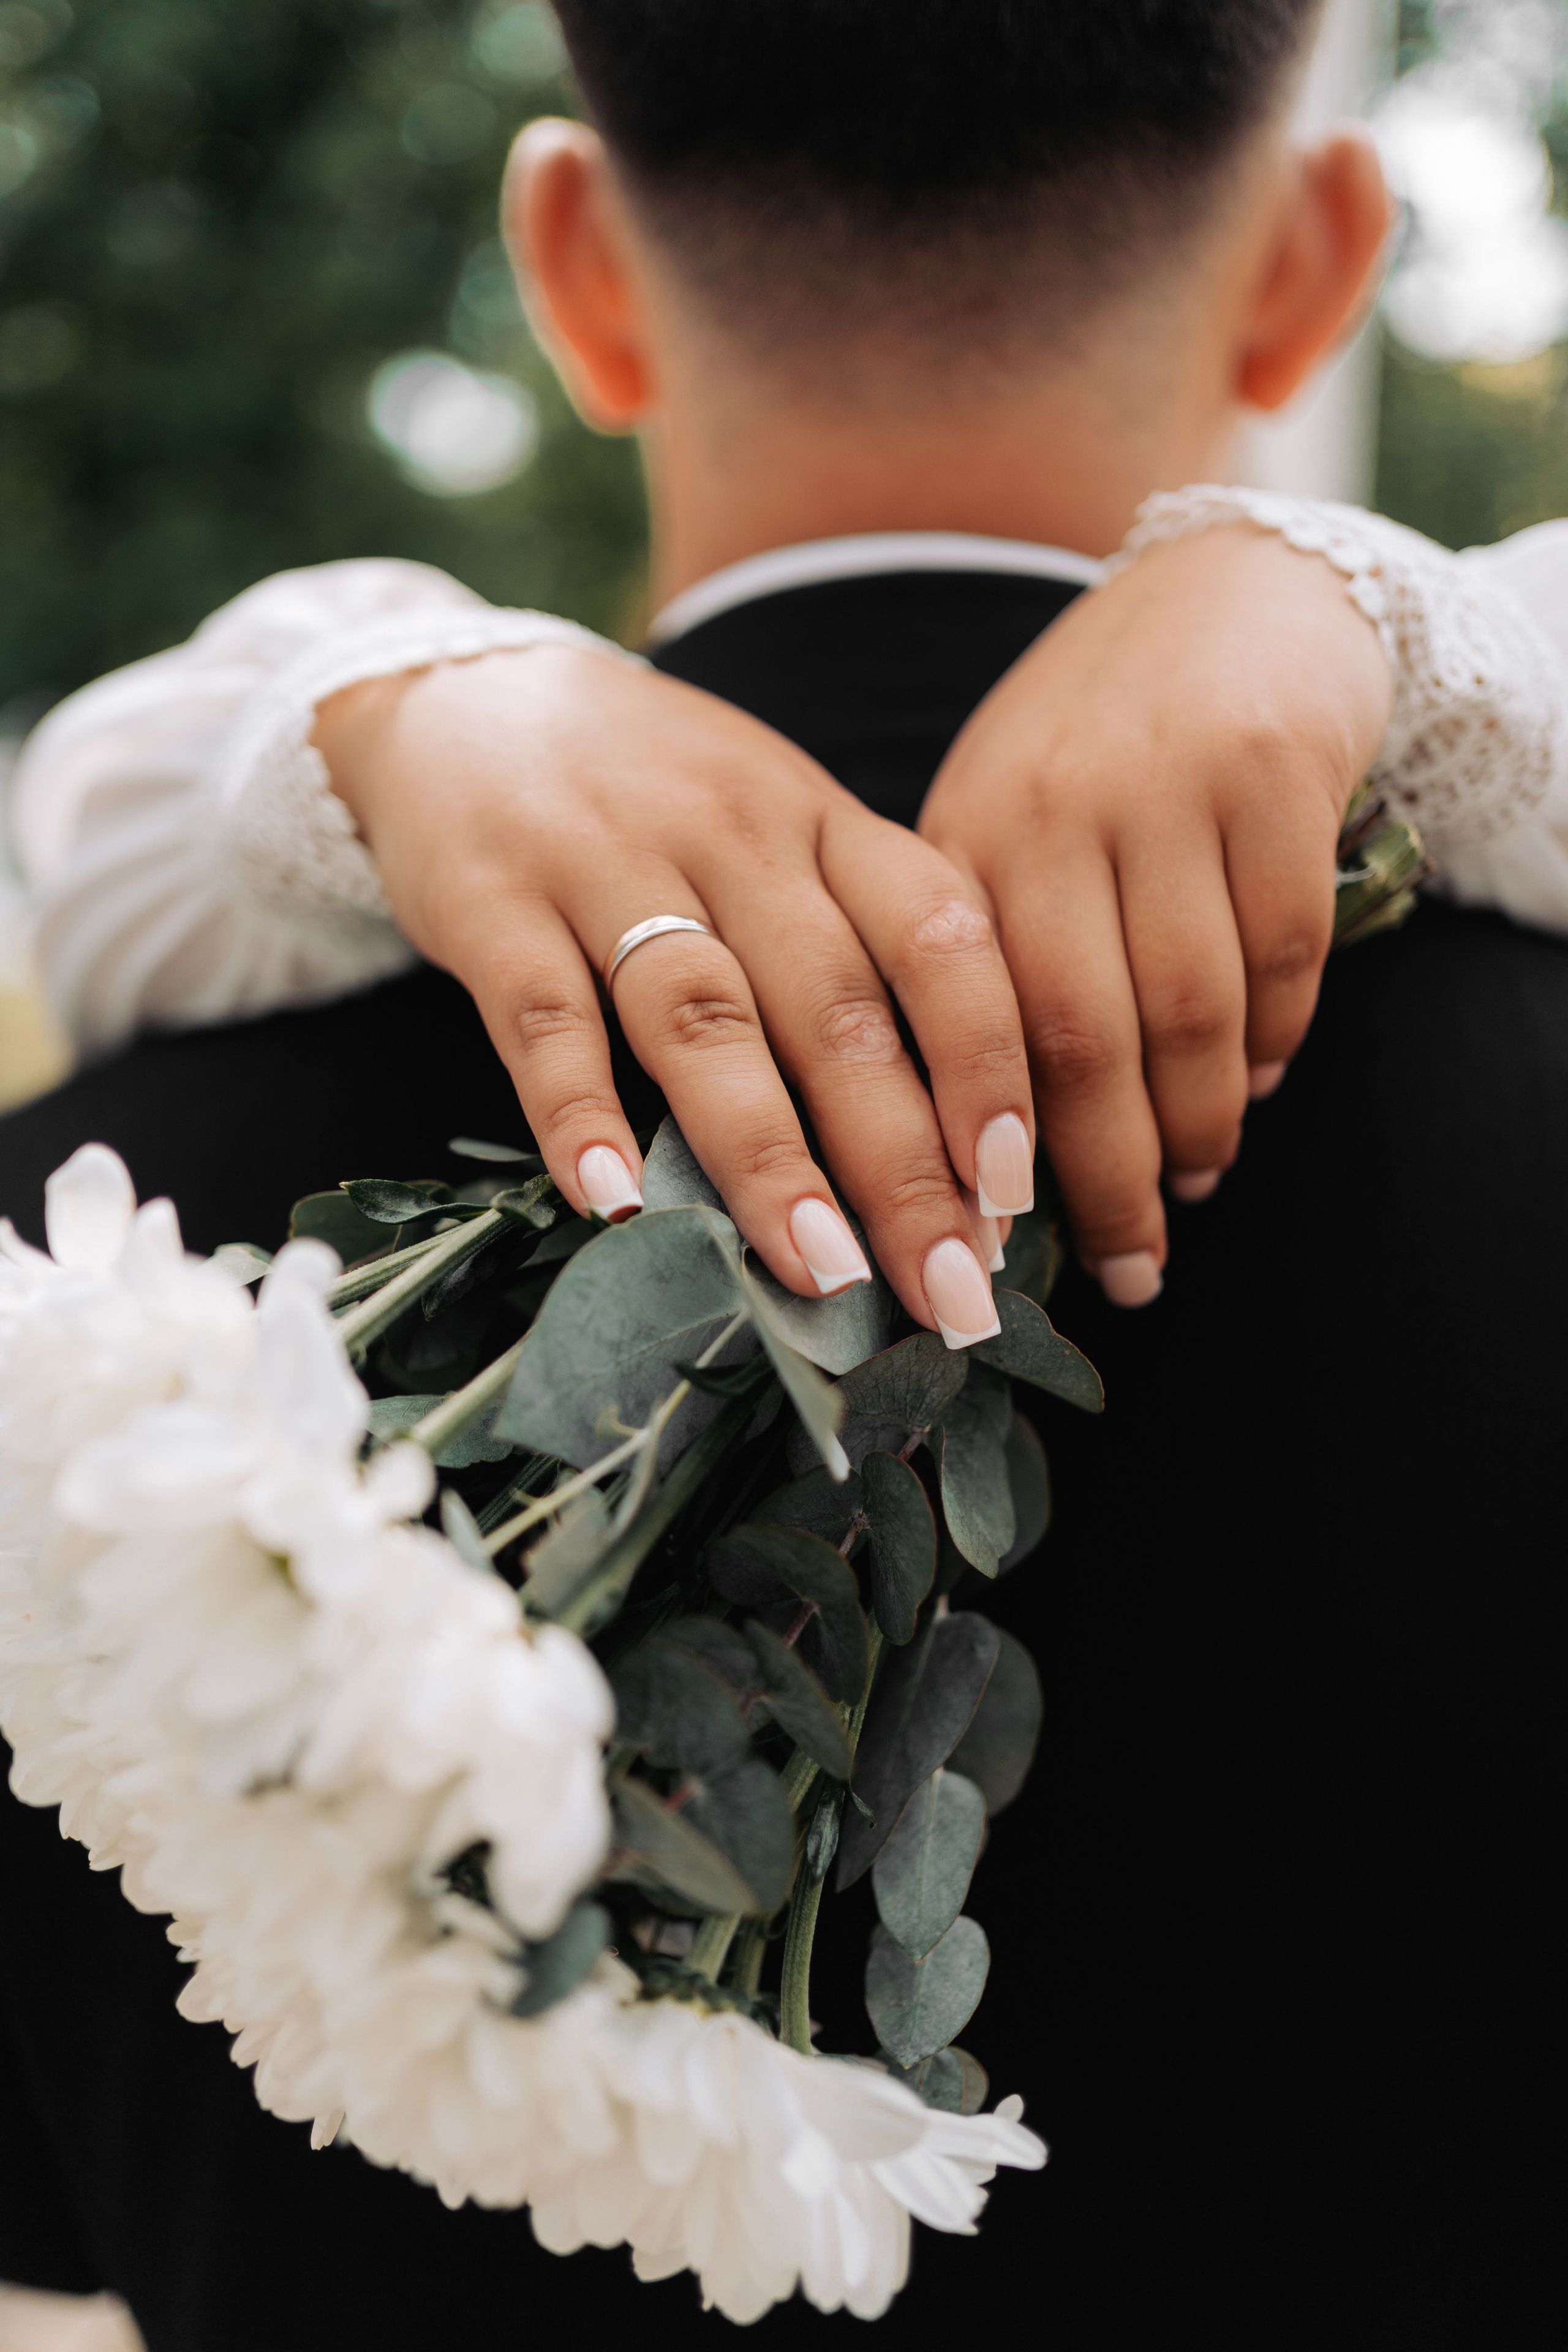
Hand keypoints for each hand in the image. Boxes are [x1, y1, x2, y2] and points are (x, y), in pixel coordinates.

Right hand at [315, 645, 1034, 1344]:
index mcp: (825, 824)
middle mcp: (734, 836)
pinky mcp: (495, 901)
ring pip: (705, 1019)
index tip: (1016, 1194)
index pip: (939, 937)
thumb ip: (858, 954)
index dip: (987, 1064)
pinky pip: (543, 1018)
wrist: (471, 694)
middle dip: (904, 1167)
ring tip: (822, 1272)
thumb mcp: (782, 835)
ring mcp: (609, 863)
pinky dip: (579, 1112)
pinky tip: (613, 1203)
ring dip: (768, 1155)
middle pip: (837, 1009)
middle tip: (951, 1295)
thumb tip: (954, 1152)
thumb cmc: (661, 801)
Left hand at [919, 526, 1392, 1301]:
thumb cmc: (1089, 743)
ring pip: (1190, 1011)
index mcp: (960, 836)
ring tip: (1197, 1182)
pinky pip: (1282, 952)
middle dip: (1109, 1176)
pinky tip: (1256, 1081)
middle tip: (1133, 1265)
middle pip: (1082, 1041)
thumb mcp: (998, 828)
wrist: (1217, 587)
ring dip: (1200, 1121)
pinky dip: (1273, 1039)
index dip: (987, 1157)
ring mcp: (1166, 785)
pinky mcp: (1274, 771)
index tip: (1003, 1250)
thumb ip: (979, 964)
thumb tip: (975, 1155)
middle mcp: (1050, 806)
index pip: (968, 1029)